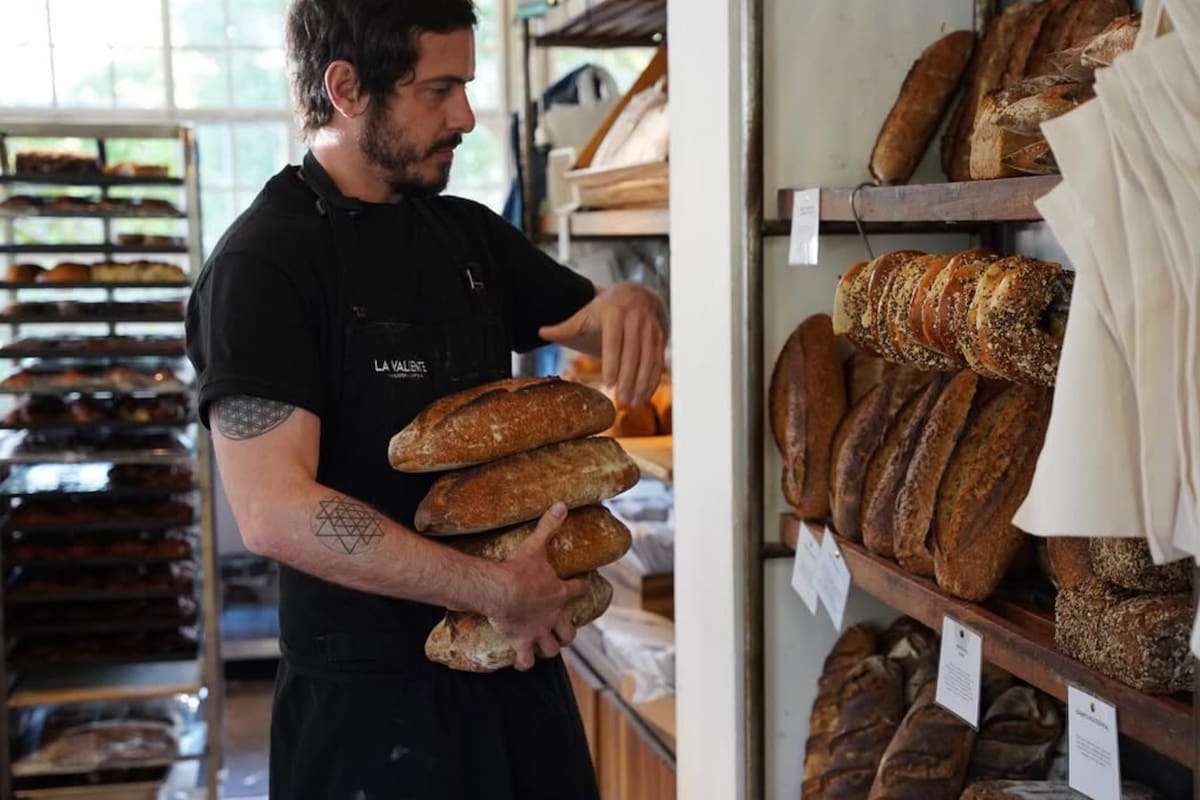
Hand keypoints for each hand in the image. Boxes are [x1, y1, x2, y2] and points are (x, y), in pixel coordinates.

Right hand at [488, 502, 586, 670]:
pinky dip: (524, 662)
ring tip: (545, 647)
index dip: (582, 586)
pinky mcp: (521, 641)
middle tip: (563, 631)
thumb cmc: (519, 569)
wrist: (502, 590)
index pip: (578, 589)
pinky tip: (522, 661)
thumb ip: (549, 526)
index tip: (583, 584)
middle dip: (567, 634)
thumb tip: (562, 505)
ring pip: (551, 649)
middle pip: (568, 632)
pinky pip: (525, 659)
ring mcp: (538, 631)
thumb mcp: (536, 545)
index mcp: (558, 593)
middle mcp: (552, 616)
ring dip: (550, 649)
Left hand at [539, 283, 667, 407]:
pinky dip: (652, 380)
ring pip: (649, 359)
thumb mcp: (584, 316)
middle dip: (628, 379)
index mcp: (615, 312)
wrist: (635, 295)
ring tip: (632, 404)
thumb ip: (563, 327)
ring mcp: (651, 327)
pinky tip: (644, 396)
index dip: (613, 363)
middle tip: (622, 401)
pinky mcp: (661, 337)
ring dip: (642, 384)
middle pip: (633, 353)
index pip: (614, 341)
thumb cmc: (604, 311)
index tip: (609, 384)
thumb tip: (539, 332)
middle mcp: (636, 317)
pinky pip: (658, 361)